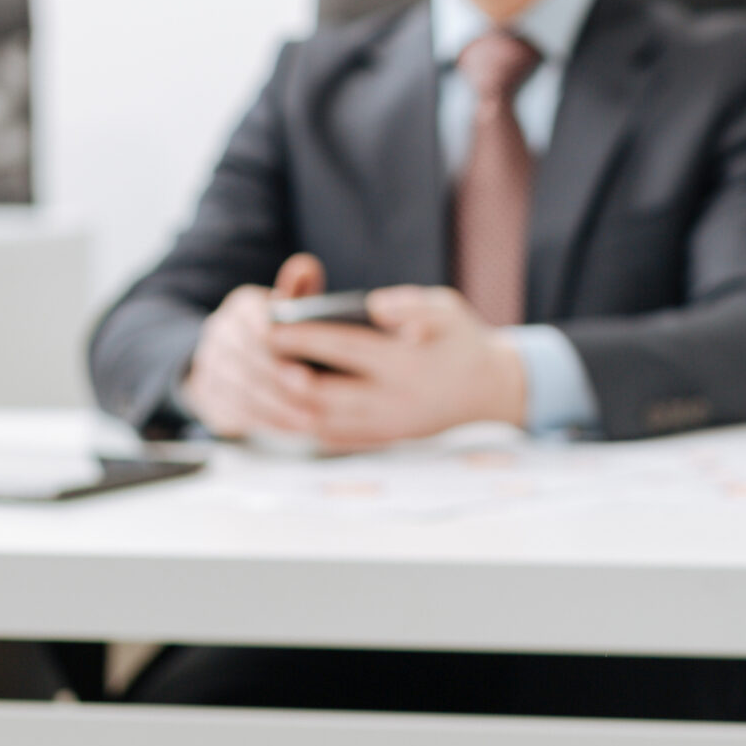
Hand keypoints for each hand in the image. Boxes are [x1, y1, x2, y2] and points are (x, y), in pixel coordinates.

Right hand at [179, 252, 330, 438]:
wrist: (231, 358)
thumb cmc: (279, 332)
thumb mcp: (289, 308)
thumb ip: (300, 290)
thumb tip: (305, 266)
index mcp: (242, 306)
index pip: (254, 319)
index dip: (277, 339)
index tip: (304, 361)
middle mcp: (219, 333)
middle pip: (246, 357)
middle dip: (279, 377)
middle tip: (310, 390)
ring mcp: (208, 365)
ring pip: (239, 387)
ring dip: (276, 406)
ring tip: (310, 418)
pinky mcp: (207, 395)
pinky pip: (233, 411)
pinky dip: (265, 423)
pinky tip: (293, 430)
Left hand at [264, 284, 527, 450]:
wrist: (491, 390)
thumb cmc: (463, 341)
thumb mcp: (447, 309)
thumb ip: (412, 305)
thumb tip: (375, 305)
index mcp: (407, 363)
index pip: (344, 348)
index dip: (303, 337)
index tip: (270, 326)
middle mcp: (393, 400)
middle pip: (325, 392)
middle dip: (283, 376)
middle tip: (253, 358)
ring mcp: (387, 426)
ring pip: (323, 423)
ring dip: (286, 407)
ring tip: (259, 386)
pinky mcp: (383, 440)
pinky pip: (332, 439)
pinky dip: (303, 427)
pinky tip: (281, 411)